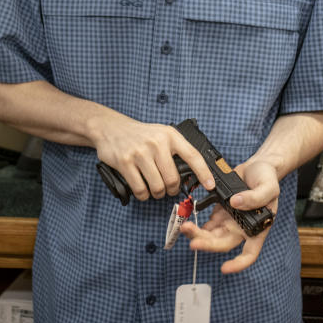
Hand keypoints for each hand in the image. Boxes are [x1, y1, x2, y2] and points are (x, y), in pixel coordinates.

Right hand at [91, 111, 214, 201]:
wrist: (112, 127)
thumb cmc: (141, 135)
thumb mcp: (162, 135)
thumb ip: (175, 151)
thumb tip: (193, 176)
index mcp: (170, 135)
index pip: (193, 156)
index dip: (204, 173)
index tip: (210, 185)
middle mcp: (157, 143)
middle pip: (173, 180)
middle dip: (171, 189)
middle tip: (167, 187)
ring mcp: (140, 152)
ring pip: (157, 187)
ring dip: (157, 193)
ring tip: (154, 187)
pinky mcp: (126, 162)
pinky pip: (140, 190)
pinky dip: (143, 195)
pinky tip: (142, 188)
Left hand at [180, 159, 278, 273]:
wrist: (257, 166)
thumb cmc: (267, 179)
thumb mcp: (269, 186)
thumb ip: (255, 197)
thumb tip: (235, 203)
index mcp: (257, 227)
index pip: (250, 253)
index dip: (238, 264)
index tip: (224, 268)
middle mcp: (242, 228)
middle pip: (223, 243)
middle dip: (207, 244)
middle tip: (193, 241)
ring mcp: (230, 220)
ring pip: (212, 235)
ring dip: (198, 234)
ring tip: (185, 227)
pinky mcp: (220, 211)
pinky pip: (208, 223)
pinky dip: (197, 224)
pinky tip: (188, 221)